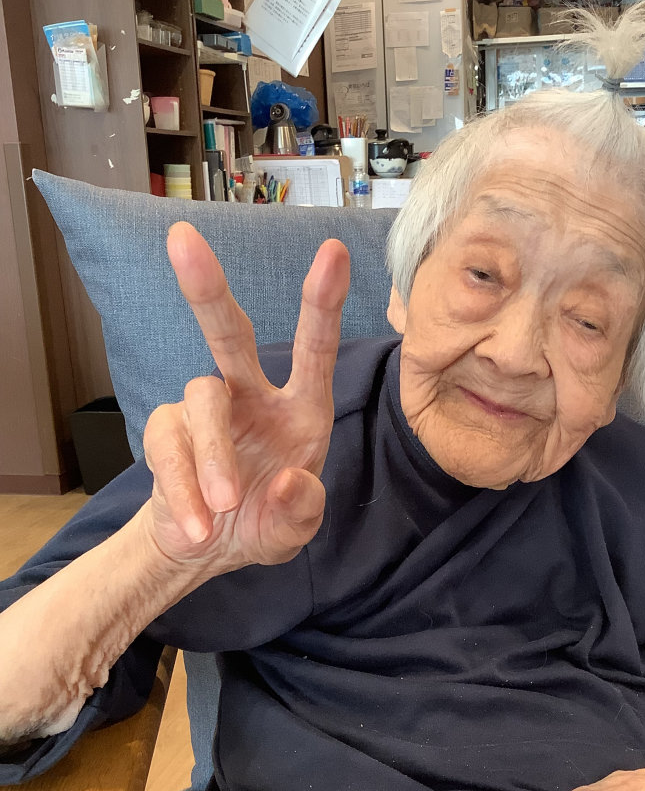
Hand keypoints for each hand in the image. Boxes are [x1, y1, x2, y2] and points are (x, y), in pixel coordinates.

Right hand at [141, 222, 349, 573]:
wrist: (206, 549)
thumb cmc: (263, 522)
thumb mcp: (293, 532)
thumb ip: (301, 512)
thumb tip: (292, 481)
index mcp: (300, 409)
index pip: (313, 349)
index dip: (323, 301)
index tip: (333, 251)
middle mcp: (252, 396)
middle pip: (228, 334)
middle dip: (208, 289)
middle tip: (183, 241)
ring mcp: (205, 409)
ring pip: (202, 401)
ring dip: (214, 458)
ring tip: (225, 508)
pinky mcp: (166, 431)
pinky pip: (167, 448)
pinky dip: (182, 490)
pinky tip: (197, 524)